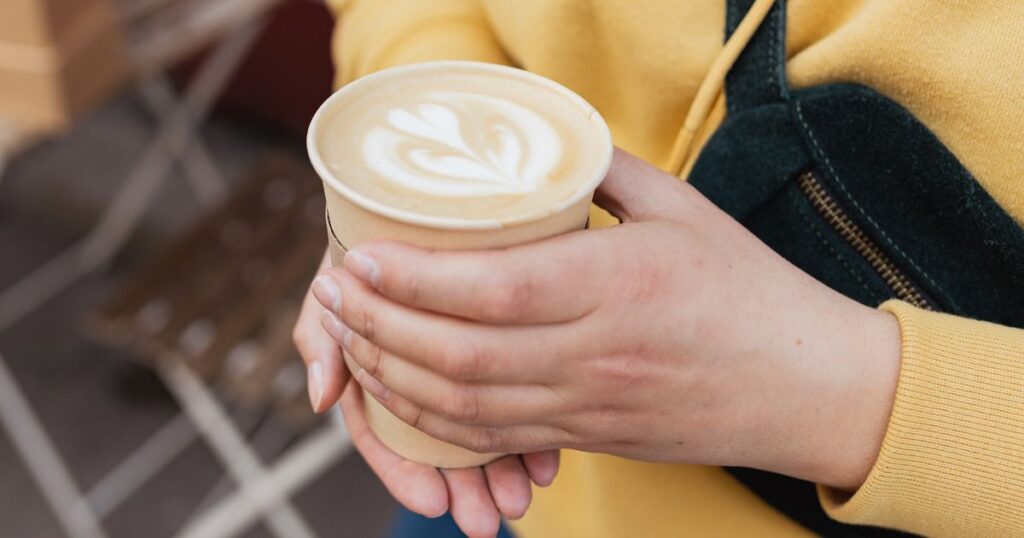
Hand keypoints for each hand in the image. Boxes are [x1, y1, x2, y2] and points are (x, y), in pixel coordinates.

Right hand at [294, 251, 558, 536]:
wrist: (429, 188)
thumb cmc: (377, 230)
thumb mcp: (339, 273)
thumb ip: (321, 331)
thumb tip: (320, 400)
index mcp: (378, 360)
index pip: (383, 430)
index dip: (403, 470)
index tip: (432, 501)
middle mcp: (420, 368)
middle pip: (437, 441)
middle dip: (460, 485)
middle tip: (484, 519)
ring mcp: (461, 360)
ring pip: (477, 427)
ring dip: (496, 469)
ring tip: (520, 498)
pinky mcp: (506, 342)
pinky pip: (515, 393)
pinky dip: (530, 429)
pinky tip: (548, 457)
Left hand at [313, 148, 902, 490]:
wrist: (806, 387)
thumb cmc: (750, 291)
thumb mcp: (685, 209)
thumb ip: (604, 171)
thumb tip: (544, 140)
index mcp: (617, 286)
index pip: (491, 290)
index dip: (411, 279)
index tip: (358, 255)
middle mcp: (593, 355)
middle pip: (456, 355)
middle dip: (376, 325)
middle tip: (331, 291)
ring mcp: (586, 406)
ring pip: (462, 406)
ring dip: (391, 374)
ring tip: (347, 338)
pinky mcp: (587, 436)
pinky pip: (492, 438)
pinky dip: (432, 420)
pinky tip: (399, 391)